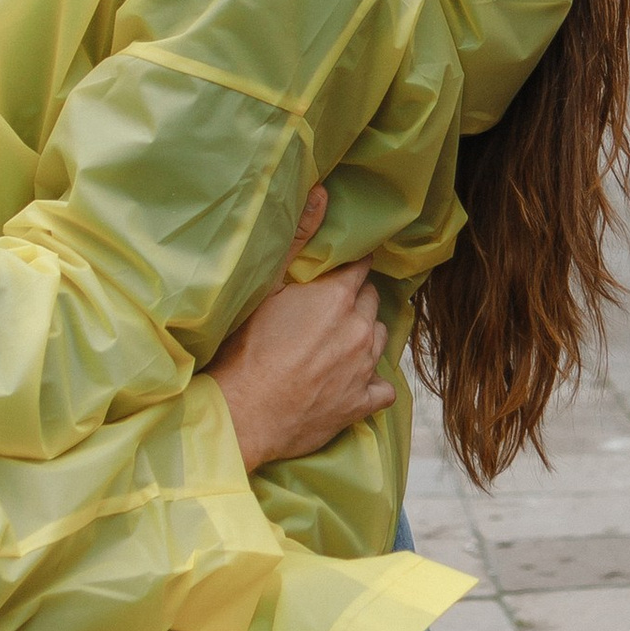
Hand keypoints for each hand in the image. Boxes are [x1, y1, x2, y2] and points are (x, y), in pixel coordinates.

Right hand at [211, 256, 397, 472]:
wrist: (244, 414)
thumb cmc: (247, 354)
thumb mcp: (264, 293)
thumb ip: (295, 257)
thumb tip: (316, 216)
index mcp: (336, 298)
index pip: (360, 267)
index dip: (352, 266)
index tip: (345, 269)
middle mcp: (359, 329)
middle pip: (372, 300)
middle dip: (357, 299)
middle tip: (333, 309)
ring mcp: (365, 367)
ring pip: (382, 339)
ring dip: (366, 336)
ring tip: (342, 344)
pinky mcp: (362, 402)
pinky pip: (385, 388)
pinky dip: (374, 384)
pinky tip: (357, 382)